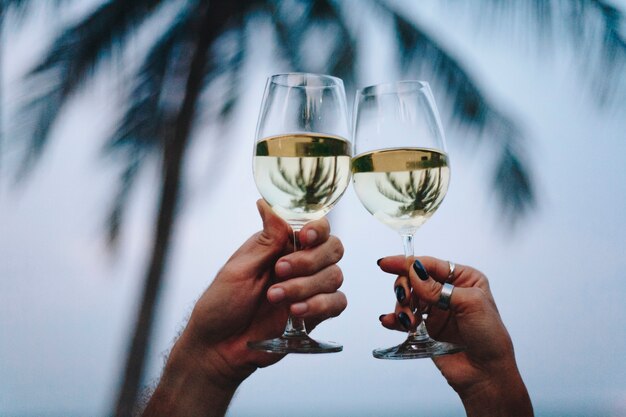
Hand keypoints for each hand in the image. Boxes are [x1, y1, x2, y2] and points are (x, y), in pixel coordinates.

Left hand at [184, 199, 346, 379]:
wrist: (218, 346)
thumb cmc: (221, 303)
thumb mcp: (239, 268)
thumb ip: (265, 240)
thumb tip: (266, 203)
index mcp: (281, 246)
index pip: (315, 227)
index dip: (318, 229)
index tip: (305, 237)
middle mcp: (300, 264)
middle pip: (333, 249)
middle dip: (309, 260)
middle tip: (279, 271)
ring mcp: (309, 289)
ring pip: (334, 276)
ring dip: (306, 286)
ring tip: (275, 298)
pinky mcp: (314, 314)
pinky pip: (337, 303)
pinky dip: (320, 305)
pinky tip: (295, 312)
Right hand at [377, 256, 531, 416]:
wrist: (486, 374)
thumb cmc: (489, 337)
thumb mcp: (470, 305)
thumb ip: (439, 288)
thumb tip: (414, 272)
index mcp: (463, 279)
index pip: (430, 265)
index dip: (407, 263)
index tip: (386, 263)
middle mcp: (447, 291)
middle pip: (413, 279)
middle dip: (405, 288)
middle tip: (405, 300)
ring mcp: (435, 310)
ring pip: (407, 298)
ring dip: (403, 308)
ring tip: (410, 322)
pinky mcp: (425, 328)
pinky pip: (403, 318)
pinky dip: (394, 319)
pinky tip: (391, 322)